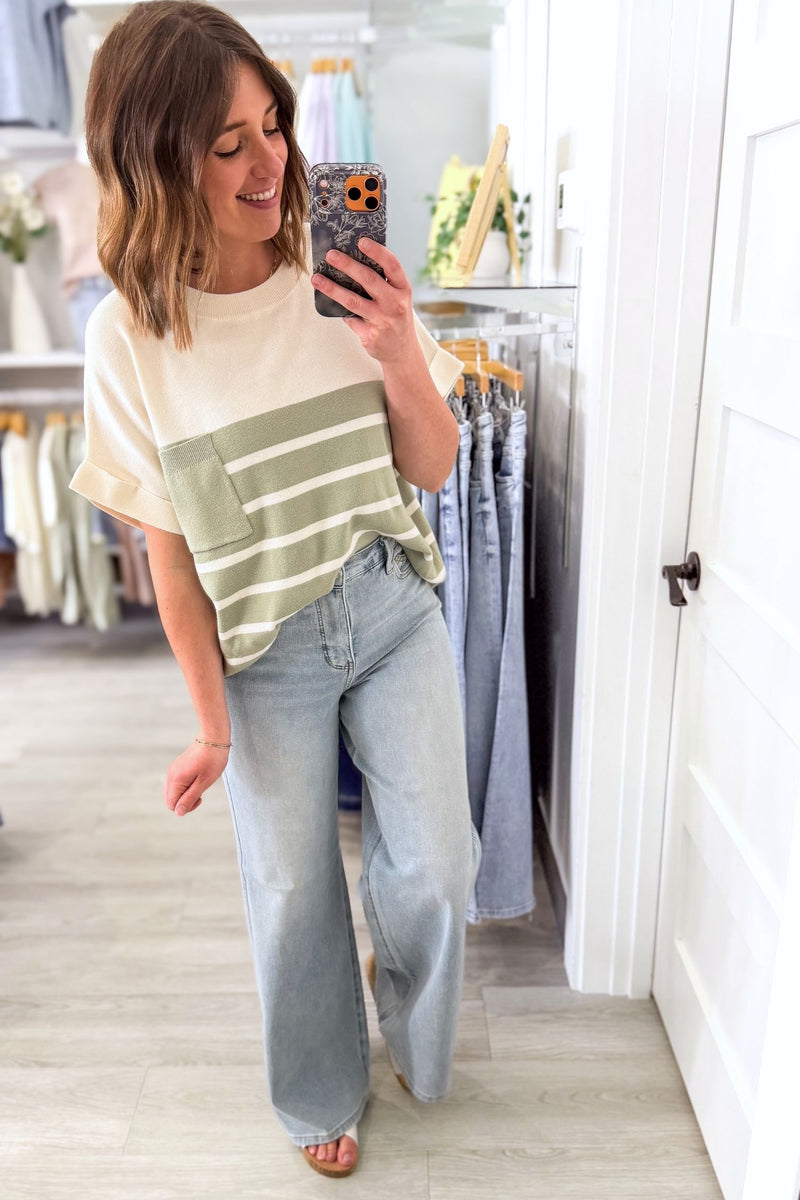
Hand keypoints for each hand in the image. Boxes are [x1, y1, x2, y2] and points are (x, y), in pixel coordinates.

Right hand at [164, 741, 228, 816]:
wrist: (213, 738)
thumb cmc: (212, 760)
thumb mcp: (203, 783)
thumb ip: (189, 798)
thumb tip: (178, 813)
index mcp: (175, 780)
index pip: (171, 804)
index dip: (185, 807)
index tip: (200, 798)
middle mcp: (170, 775)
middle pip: (170, 799)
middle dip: (184, 801)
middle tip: (201, 793)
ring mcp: (173, 770)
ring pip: (173, 791)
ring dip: (186, 793)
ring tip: (200, 784)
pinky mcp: (177, 767)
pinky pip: (177, 783)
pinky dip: (186, 786)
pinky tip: (197, 779)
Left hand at [312, 238, 414, 364]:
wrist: (402, 351)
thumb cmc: (396, 317)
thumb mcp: (398, 297)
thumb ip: (383, 282)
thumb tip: (351, 261)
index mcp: (403, 289)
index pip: (392, 265)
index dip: (377, 252)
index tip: (361, 241)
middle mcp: (395, 304)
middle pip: (368, 279)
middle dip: (347, 265)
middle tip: (330, 255)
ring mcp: (382, 321)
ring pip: (352, 301)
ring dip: (332, 288)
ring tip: (317, 278)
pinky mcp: (369, 335)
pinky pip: (348, 318)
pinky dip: (337, 309)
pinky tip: (326, 300)